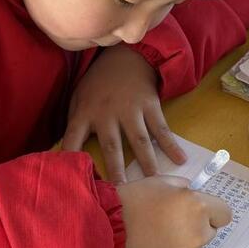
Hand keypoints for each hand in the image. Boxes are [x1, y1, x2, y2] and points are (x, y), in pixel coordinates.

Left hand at [62, 45, 185, 181]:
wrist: (125, 56)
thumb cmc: (98, 84)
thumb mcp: (78, 97)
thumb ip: (75, 123)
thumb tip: (67, 153)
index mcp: (85, 113)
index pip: (73, 138)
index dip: (70, 157)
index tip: (72, 178)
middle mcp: (107, 113)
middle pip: (111, 146)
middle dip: (115, 169)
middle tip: (120, 191)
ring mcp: (130, 109)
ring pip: (139, 140)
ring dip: (146, 162)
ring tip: (153, 181)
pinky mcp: (150, 105)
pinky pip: (161, 128)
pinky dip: (171, 144)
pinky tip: (180, 159)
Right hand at [117, 175, 232, 247]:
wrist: (109, 228)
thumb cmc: (133, 200)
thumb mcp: (161, 182)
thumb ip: (184, 188)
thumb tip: (194, 194)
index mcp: (197, 206)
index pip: (224, 213)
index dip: (212, 211)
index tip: (200, 211)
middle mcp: (198, 231)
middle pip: (211, 230)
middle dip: (198, 225)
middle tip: (173, 220)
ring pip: (195, 245)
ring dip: (184, 240)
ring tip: (158, 232)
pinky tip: (154, 245)